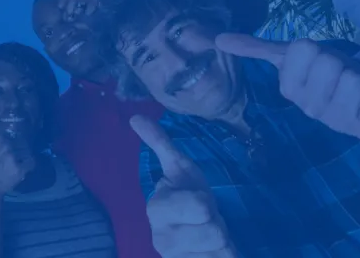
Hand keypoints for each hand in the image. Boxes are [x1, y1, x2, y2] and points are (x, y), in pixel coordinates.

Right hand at [0, 115, 33, 196]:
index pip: (13, 135)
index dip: (14, 138)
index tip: (12, 144)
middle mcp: (6, 147)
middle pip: (21, 143)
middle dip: (19, 148)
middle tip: (13, 156)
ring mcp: (13, 158)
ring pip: (26, 152)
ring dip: (24, 157)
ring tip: (17, 162)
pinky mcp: (19, 169)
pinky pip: (31, 162)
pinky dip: (29, 165)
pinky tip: (22, 168)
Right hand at [131, 116, 234, 257]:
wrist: (199, 235)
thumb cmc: (190, 198)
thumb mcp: (180, 169)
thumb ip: (160, 144)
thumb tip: (135, 116)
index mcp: (156, 209)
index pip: (199, 205)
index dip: (205, 203)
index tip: (198, 203)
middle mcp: (161, 239)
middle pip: (214, 230)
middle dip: (217, 224)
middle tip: (205, 221)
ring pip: (219, 250)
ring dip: (222, 243)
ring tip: (208, 238)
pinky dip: (224, 257)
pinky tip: (211, 254)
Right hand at [216, 35, 359, 141]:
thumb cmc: (328, 72)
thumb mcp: (295, 56)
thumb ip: (258, 48)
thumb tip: (218, 39)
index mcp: (291, 90)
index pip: (302, 48)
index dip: (315, 49)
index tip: (318, 60)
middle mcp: (312, 110)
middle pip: (329, 61)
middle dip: (340, 61)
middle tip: (340, 73)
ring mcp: (341, 123)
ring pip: (353, 79)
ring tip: (358, 87)